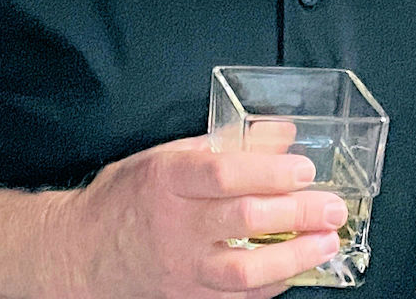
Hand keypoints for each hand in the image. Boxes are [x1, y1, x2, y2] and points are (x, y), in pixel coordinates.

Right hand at [48, 136, 344, 298]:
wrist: (82, 254)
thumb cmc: (129, 198)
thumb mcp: (167, 157)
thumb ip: (226, 146)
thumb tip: (283, 134)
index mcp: (167, 180)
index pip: (224, 174)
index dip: (269, 172)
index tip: (304, 169)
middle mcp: (174, 226)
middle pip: (244, 220)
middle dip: (297, 213)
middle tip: (333, 206)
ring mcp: (182, 268)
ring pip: (245, 271)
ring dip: (295, 257)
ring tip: (327, 242)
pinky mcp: (188, 298)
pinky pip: (238, 298)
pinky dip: (273, 285)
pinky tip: (297, 269)